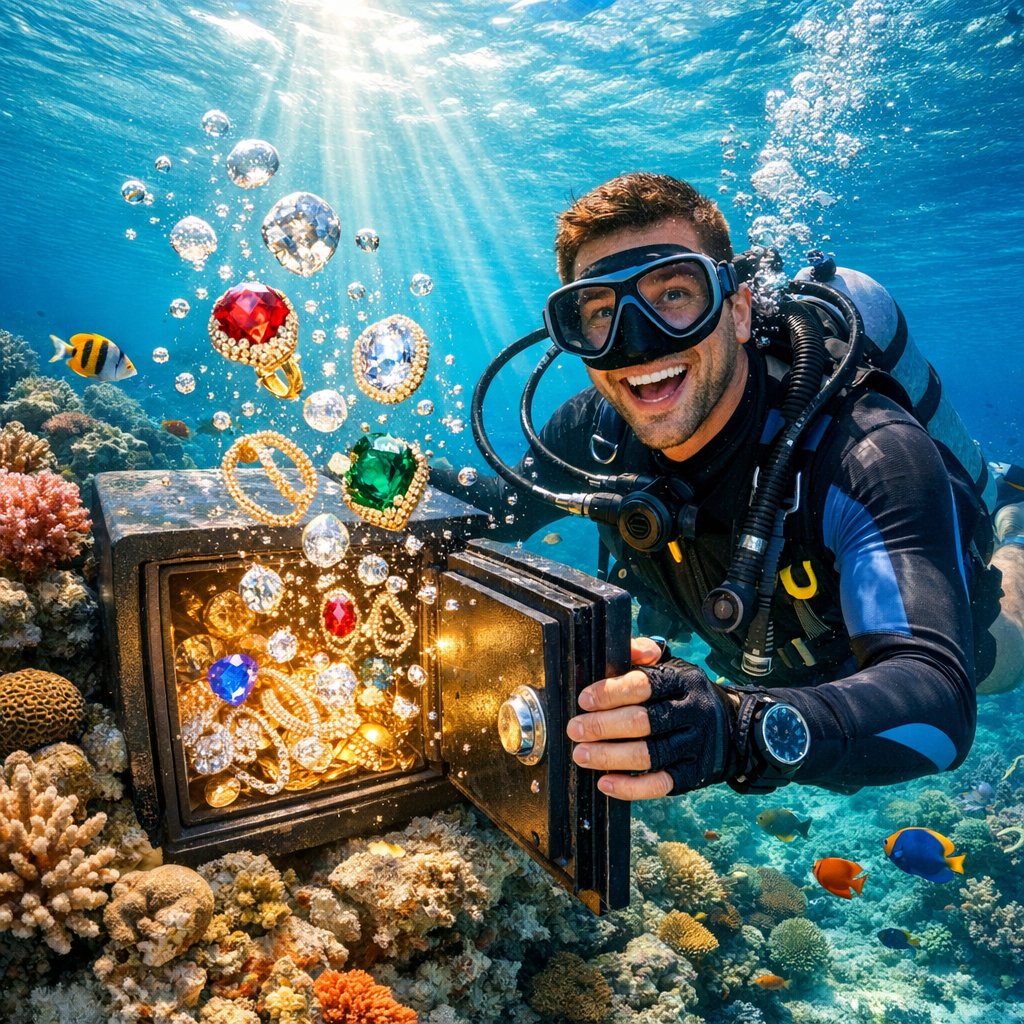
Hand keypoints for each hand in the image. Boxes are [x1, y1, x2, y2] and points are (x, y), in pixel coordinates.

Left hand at [567, 638, 736, 799]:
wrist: (732, 727)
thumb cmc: (685, 694)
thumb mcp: (671, 666)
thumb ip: (643, 654)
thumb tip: (626, 649)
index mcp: (682, 682)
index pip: (644, 685)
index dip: (611, 692)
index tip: (585, 700)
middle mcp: (692, 713)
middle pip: (643, 722)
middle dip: (603, 726)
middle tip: (575, 730)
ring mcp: (694, 746)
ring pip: (649, 755)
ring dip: (609, 757)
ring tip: (582, 755)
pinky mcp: (693, 775)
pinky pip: (660, 784)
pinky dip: (630, 787)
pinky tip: (606, 783)